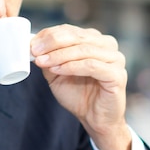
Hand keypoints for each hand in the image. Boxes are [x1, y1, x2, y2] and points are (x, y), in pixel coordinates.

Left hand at [31, 24, 131, 149]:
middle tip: (35, 51)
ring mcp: (115, 59)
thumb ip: (49, 58)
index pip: (70, 30)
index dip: (49, 35)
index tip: (32, 44)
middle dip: (52, 43)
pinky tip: (58, 70)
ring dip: (59, 55)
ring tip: (43, 62)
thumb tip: (34, 47)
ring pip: (84, 50)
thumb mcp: (57, 73)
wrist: (94, 119)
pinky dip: (72, 66)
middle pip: (77, 37)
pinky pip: (92, 66)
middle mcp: (107, 46)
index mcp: (95, 40)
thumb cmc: (79, 95)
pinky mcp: (117, 75)